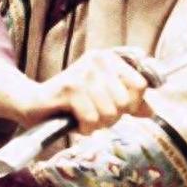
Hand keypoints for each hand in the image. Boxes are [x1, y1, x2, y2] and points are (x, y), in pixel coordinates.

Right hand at [24, 48, 152, 133]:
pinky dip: (85, 128)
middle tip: (95, 113)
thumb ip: (130, 102)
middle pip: (125, 102)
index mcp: (110, 58)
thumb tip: (151, 111)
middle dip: (112, 117)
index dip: (132, 104)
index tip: (116, 107)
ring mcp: (83, 72)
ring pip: (109, 112)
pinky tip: (75, 121)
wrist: (35, 104)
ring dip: (97, 124)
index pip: (141, 85)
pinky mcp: (69, 87)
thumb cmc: (73, 101)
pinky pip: (91, 119)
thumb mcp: (105, 98)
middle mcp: (98, 59)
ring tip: (83, 116)